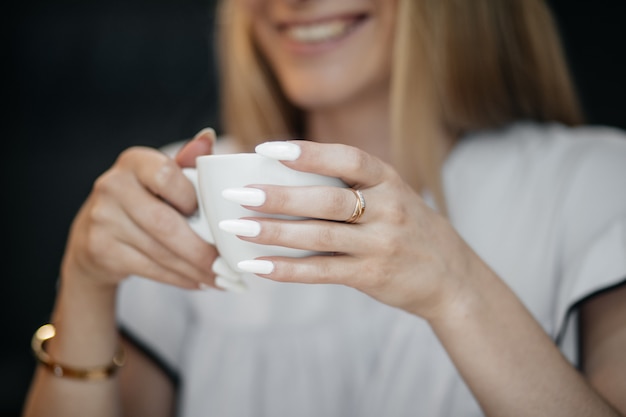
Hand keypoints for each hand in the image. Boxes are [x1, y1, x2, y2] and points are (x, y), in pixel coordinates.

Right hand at [60, 128, 219, 290]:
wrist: (93, 234)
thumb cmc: (144, 200)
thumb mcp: (162, 177)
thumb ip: (188, 162)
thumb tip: (208, 137)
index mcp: (134, 162)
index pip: (166, 175)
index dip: (192, 199)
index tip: (214, 218)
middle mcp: (112, 186)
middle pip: (165, 224)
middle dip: (202, 251)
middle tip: (229, 267)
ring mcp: (102, 219)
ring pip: (160, 252)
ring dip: (196, 269)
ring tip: (222, 278)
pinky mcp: (100, 249)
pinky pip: (150, 269)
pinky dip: (180, 278)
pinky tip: (200, 282)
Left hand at [222, 140, 481, 319]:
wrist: (451, 277)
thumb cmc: (409, 229)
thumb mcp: (394, 196)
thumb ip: (353, 186)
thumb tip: (286, 177)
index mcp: (390, 181)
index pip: (348, 159)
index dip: (308, 153)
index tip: (267, 149)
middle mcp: (388, 210)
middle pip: (326, 200)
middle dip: (279, 197)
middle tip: (238, 194)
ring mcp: (381, 245)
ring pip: (319, 237)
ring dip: (274, 233)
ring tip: (237, 227)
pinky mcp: (372, 275)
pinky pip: (322, 271)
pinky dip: (287, 269)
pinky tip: (257, 265)